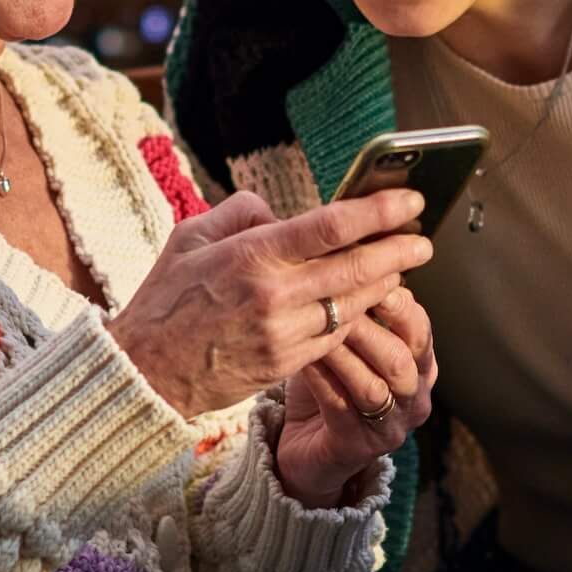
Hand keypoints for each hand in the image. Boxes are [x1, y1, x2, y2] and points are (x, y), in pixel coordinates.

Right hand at [107, 189, 433, 417]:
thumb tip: (284, 214)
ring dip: (385, 284)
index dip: (379, 212)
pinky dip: (357, 315)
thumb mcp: (191, 235)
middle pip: (357, 267)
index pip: (332, 226)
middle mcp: (274, 295)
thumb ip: (242, 212)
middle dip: (400, 250)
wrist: (146, 372)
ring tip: (402, 266)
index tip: (410, 200)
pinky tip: (367, 301)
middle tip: (424, 238)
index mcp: (251, 255)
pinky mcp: (286, 363)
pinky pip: (336, 335)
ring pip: (354, 304)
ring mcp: (283, 333)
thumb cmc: (166, 297)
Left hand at [276, 286, 437, 507]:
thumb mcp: (347, 339)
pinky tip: (301, 356)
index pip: (420, 327)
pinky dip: (322, 377)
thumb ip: (355, 305)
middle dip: (374, 324)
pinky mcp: (358, 447)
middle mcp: (414, 397)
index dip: (397, 299)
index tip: (369, 271)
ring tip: (319, 322)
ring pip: (376, 383)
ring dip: (347, 350)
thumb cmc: (328, 381)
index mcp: (420, 365)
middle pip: (405, 356)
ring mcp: (390, 426)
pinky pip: (341, 406)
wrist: (306, 448)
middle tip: (343, 294)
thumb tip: (348, 246)